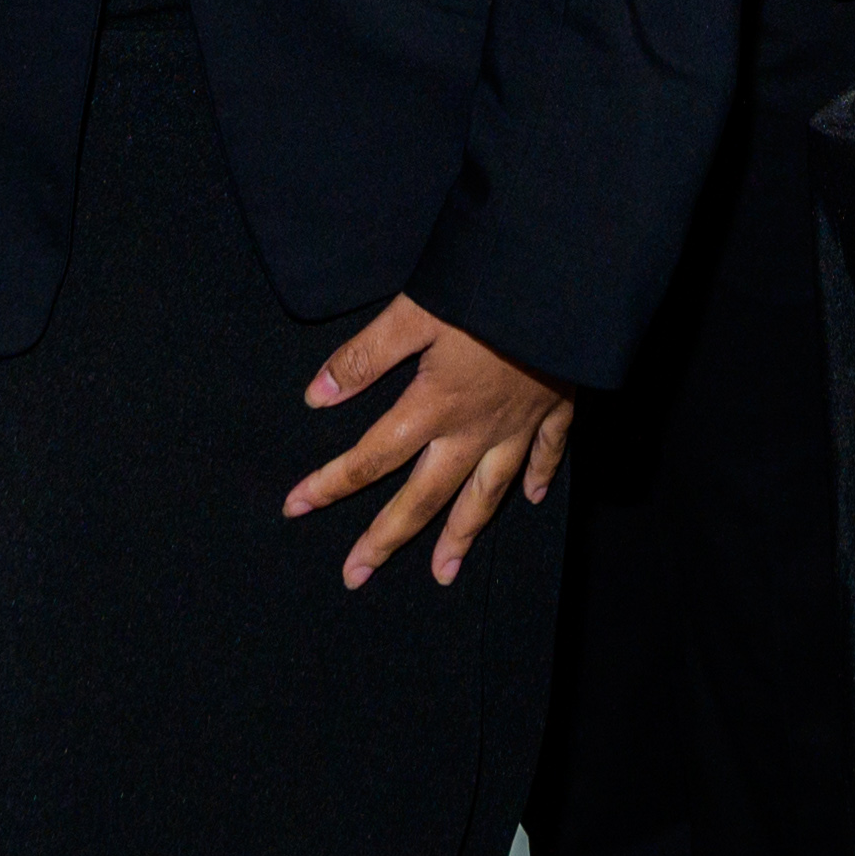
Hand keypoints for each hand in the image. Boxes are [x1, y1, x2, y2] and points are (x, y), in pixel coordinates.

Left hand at [291, 295, 570, 586]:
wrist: (560, 281)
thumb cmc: (484, 289)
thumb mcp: (414, 313)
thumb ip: (364, 356)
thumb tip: (316, 397)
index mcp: (434, 407)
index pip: (372, 458)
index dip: (330, 484)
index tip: (294, 508)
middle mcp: (474, 429)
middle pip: (424, 496)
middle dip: (387, 538)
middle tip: (357, 575)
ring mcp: (519, 423)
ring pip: (486, 493)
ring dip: (462, 534)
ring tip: (445, 571)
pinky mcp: (556, 405)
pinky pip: (548, 452)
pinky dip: (541, 476)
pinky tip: (534, 498)